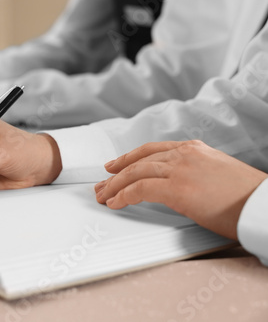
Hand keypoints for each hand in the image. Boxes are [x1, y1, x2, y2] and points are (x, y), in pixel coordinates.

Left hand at [95, 140, 267, 239]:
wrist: (262, 204)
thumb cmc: (245, 195)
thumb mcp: (215, 173)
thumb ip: (191, 171)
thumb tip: (175, 183)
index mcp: (193, 148)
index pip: (151, 149)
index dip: (128, 158)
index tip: (114, 165)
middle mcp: (184, 154)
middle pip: (138, 160)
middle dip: (115, 174)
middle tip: (101, 184)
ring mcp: (180, 169)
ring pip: (135, 173)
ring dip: (114, 186)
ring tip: (103, 196)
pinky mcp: (178, 188)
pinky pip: (140, 189)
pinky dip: (123, 195)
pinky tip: (116, 202)